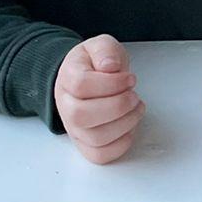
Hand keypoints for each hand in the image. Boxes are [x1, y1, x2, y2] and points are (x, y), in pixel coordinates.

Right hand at [55, 34, 141, 163]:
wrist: (86, 78)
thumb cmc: (95, 65)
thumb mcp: (100, 46)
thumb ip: (105, 51)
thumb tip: (109, 66)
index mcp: (67, 78)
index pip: (81, 85)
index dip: (112, 83)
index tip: (129, 78)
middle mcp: (66, 106)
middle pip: (82, 115)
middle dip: (118, 106)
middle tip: (133, 96)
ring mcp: (74, 128)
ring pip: (95, 138)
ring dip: (125, 124)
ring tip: (136, 108)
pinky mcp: (86, 144)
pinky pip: (100, 156)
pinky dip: (121, 144)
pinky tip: (129, 126)